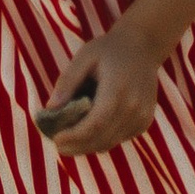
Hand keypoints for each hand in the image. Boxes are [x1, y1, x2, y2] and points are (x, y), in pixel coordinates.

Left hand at [38, 24, 162, 157]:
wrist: (143, 47)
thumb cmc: (109, 50)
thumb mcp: (84, 57)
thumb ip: (67, 81)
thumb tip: (50, 108)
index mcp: (117, 89)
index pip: (95, 125)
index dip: (74, 137)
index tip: (55, 140)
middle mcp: (133, 107)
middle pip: (101, 139)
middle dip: (76, 146)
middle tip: (57, 145)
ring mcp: (142, 116)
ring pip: (109, 143)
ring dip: (87, 146)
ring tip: (69, 140)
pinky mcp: (144, 122)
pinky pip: (118, 138)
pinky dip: (101, 140)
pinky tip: (89, 131)